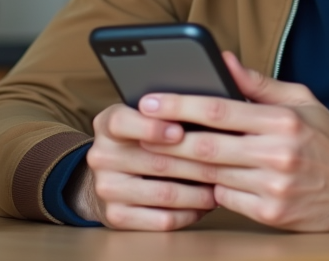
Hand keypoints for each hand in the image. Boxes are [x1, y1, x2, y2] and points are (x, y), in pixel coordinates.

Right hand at [73, 102, 221, 229]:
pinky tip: (204, 206)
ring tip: (222, 185)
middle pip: (156, 161)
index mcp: (107, 124)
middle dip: (198, 163)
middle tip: (227, 163)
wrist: (110, 177)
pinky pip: (162, 220)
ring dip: (200, 193)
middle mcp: (101, 156)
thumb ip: (165, 110)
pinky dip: (189, 214)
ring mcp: (106, 189)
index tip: (180, 132)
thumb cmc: (140, 140)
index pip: (123, 122)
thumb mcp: (142, 116)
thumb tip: (208, 108)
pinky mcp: (116, 217)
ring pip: (165, 194)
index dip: (153, 128)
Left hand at [135, 52, 328, 230]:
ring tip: (151, 153)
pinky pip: (225, 198)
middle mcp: (277, 154)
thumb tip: (222, 60)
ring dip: (178, 166)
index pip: (219, 109)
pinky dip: (207, 187)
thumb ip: (258, 84)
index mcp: (282, 120)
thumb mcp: (301, 100)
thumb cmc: (328, 140)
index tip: (150, 100)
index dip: (179, 104)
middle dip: (165, 138)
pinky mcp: (271, 214)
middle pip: (205, 146)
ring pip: (210, 175)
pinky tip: (189, 178)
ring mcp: (273, 188)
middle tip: (137, 130)